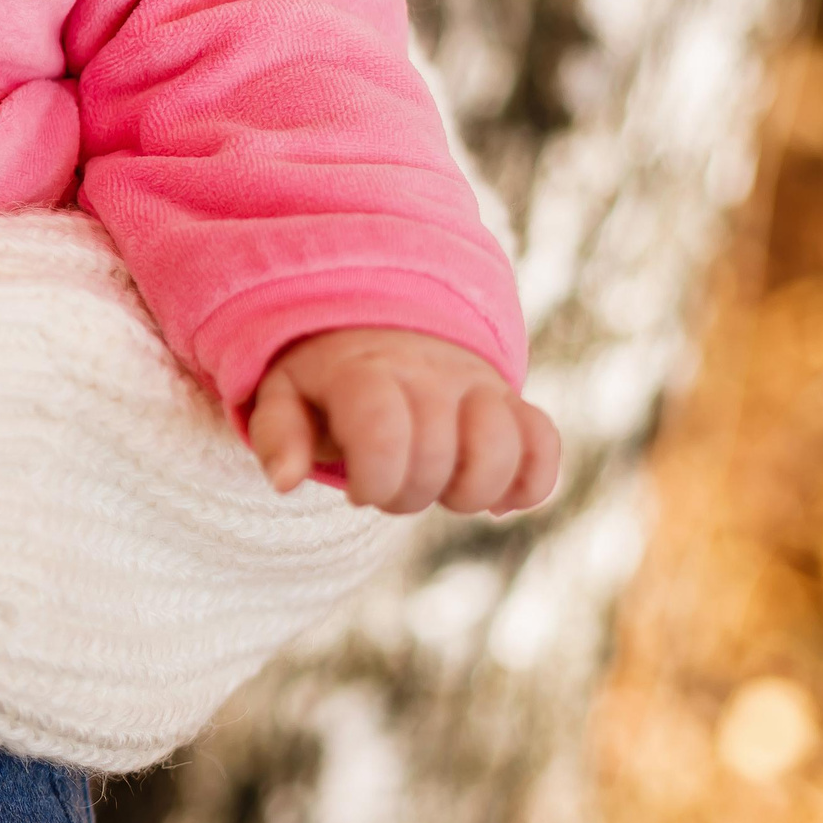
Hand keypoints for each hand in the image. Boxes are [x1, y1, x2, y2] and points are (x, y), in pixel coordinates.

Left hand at [249, 328, 559, 514]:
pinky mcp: (512, 399)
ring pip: (501, 450)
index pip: (384, 434)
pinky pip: (544, 443)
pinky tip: (495, 496)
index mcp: (364, 370)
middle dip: (407, 496)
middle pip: (437, 457)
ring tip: (439, 485)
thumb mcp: (284, 395)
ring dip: (470, 492)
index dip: (375, 481)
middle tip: (388, 483)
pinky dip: (529, 482)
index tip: (358, 489)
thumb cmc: (324, 380)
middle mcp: (427, 371)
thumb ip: (278, 435)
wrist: (379, 326)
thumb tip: (285, 482)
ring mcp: (476, 383)